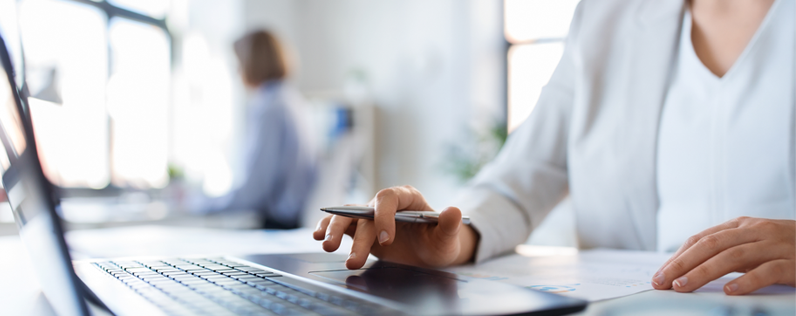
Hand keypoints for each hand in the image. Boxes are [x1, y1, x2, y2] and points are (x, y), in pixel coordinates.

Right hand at [312, 185, 477, 268]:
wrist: (430, 253)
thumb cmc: (438, 241)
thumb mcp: (447, 237)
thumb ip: (449, 224)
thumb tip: (454, 210)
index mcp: (407, 197)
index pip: (388, 198)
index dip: (384, 216)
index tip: (386, 240)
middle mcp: (385, 204)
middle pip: (365, 211)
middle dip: (358, 235)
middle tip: (355, 259)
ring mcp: (370, 216)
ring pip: (347, 216)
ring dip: (335, 230)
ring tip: (327, 246)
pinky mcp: (360, 229)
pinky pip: (341, 224)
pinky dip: (327, 228)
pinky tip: (318, 237)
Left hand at [651, 216, 794, 294]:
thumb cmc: (786, 249)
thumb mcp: (753, 246)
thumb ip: (726, 253)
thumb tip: (688, 271)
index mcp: (741, 226)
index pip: (701, 239)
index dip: (678, 257)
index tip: (660, 275)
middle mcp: (755, 231)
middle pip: (711, 245)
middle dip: (682, 264)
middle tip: (662, 282)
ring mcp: (775, 245)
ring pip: (733, 256)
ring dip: (704, 272)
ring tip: (684, 286)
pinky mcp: (794, 262)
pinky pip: (768, 271)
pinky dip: (747, 281)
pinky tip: (731, 292)